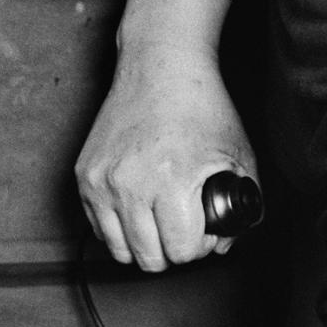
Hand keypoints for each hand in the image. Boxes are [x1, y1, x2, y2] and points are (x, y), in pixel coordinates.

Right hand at [74, 41, 256, 270]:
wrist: (161, 67)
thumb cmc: (203, 107)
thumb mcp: (238, 155)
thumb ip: (241, 204)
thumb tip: (222, 244)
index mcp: (172, 181)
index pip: (182, 250)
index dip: (201, 245)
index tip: (205, 228)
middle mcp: (131, 184)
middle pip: (149, 258)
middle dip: (173, 249)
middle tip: (184, 227)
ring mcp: (103, 181)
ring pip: (120, 250)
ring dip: (144, 244)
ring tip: (162, 222)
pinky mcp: (85, 175)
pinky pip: (99, 227)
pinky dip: (119, 226)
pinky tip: (140, 207)